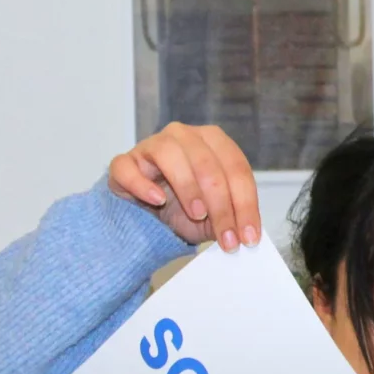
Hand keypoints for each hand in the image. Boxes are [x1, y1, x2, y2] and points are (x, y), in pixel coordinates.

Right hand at [107, 123, 260, 251]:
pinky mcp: (124, 162)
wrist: (147, 216)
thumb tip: (250, 235)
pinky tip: (157, 200)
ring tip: (197, 214)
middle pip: (208, 164)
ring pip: (171, 156)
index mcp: (214, 142)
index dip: (246, 204)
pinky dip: (143, 184)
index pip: (236, 168)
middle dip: (222, 206)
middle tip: (227, 237)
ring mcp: (152, 146)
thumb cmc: (184, 210)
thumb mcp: (214, 217)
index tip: (249, 236)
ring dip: (188, 187)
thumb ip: (233, 218)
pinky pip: (129, 167)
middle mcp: (185, 136)